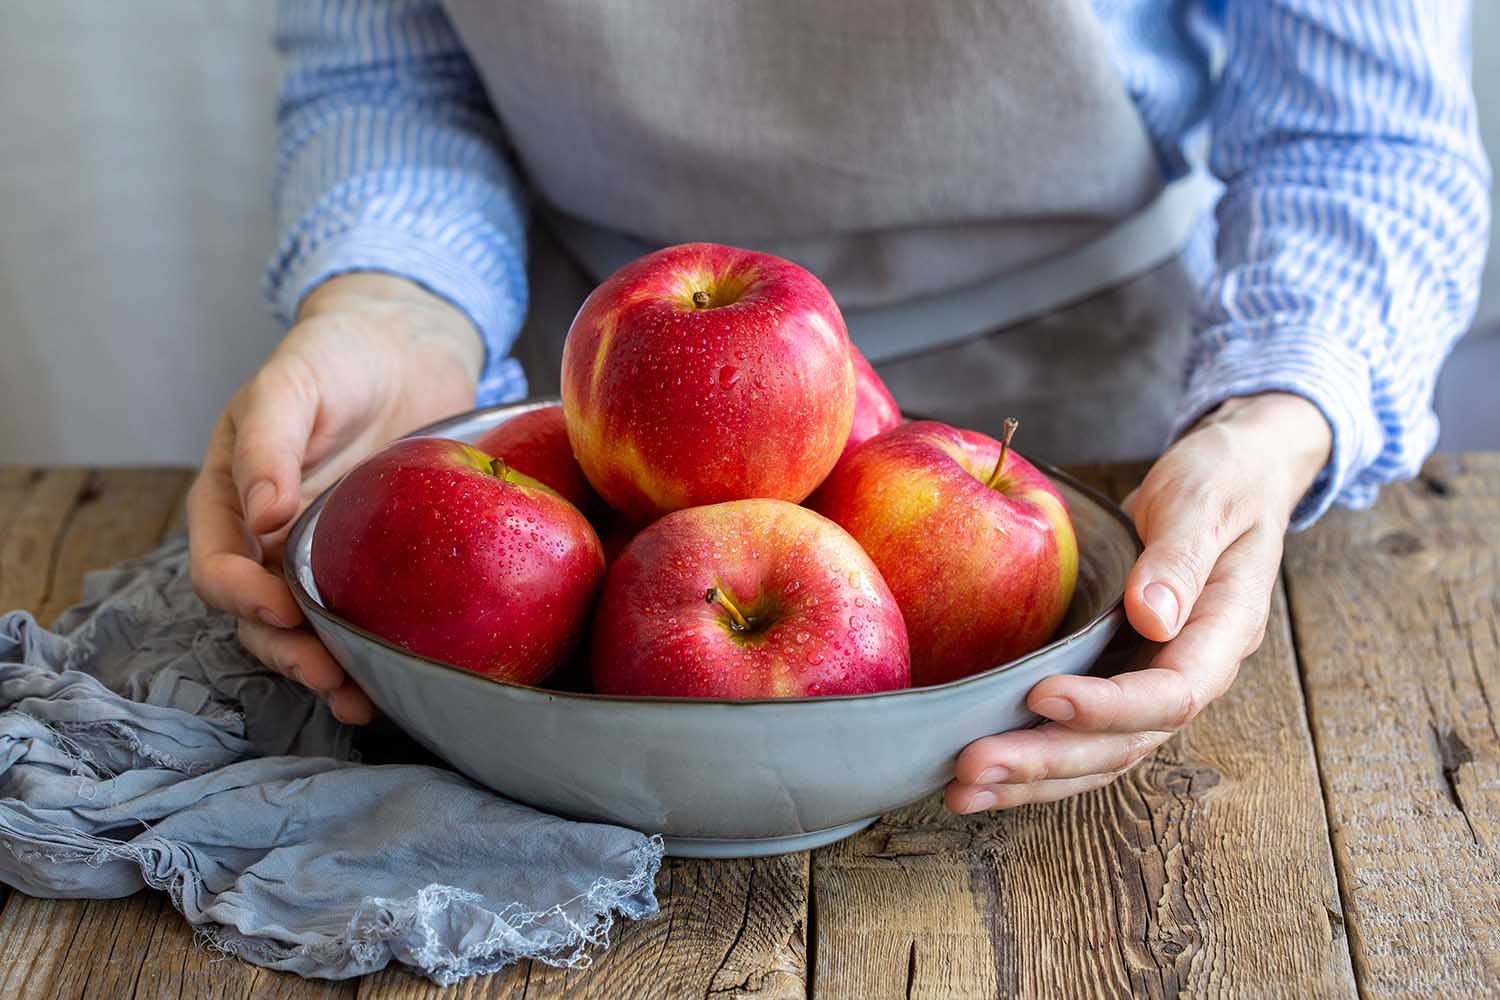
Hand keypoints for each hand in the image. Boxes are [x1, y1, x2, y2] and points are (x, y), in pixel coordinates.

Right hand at [187, 273, 484, 722]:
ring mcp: (321, 556)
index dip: (241, 597)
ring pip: (307, 631)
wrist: (404, 348)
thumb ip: (270, 442)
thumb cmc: (335, 356)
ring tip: (360, 701)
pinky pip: (363, 615)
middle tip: (329, 675)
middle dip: (288, 653)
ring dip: (326, 669)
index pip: (217, 567)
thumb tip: (262, 515)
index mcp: (230, 500)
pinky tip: (393, 684)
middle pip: (259, 618)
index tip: (281, 610)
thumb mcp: (292, 383)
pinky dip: (371, 653)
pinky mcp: (374, 562)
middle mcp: (269, 539)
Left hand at [947, 392, 1331, 811]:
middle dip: (1046, 761)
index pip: (1170, 695)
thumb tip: (1153, 616)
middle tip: (972, 766)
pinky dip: (1032, 758)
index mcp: (1222, 634)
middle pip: (1123, 744)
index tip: (1041, 695)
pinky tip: (982, 774)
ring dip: (1031, 778)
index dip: (1107, 706)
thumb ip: (1181, 556)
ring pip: (1097, 754)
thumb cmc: (1220, 480)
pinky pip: (1079, 734)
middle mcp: (1190, 672)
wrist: (1232, 478)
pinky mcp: (1118, 676)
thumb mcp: (1205, 499)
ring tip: (962, 791)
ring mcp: (1152, 681)